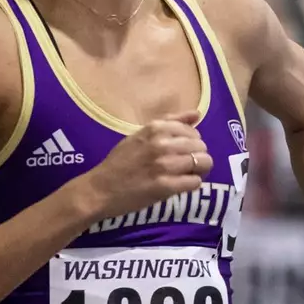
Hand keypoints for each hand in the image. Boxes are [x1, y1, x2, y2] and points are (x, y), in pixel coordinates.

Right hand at [77, 113, 211, 218]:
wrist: (100, 189)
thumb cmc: (120, 162)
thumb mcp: (141, 135)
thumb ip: (170, 123)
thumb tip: (197, 114)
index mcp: (155, 128)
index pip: (193, 131)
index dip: (192, 143)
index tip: (182, 152)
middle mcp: (162, 144)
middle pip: (201, 147)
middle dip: (197, 157)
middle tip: (184, 167)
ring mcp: (164, 165)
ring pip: (203, 163)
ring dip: (198, 171)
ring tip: (184, 176)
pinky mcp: (165, 186)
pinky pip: (195, 182)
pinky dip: (191, 184)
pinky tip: (180, 186)